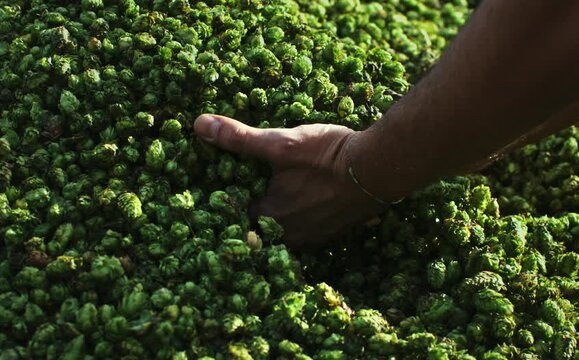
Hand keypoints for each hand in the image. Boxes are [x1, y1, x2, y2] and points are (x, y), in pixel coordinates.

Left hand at [193, 114, 386, 248]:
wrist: (380, 167)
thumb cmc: (327, 156)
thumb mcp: (280, 142)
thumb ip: (239, 138)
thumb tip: (199, 124)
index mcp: (270, 219)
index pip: (236, 214)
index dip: (230, 194)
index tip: (227, 178)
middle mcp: (290, 236)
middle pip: (261, 222)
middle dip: (255, 202)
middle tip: (251, 178)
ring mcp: (315, 236)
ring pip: (286, 224)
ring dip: (280, 207)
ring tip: (278, 183)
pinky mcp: (334, 230)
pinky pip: (308, 224)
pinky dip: (302, 209)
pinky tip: (306, 189)